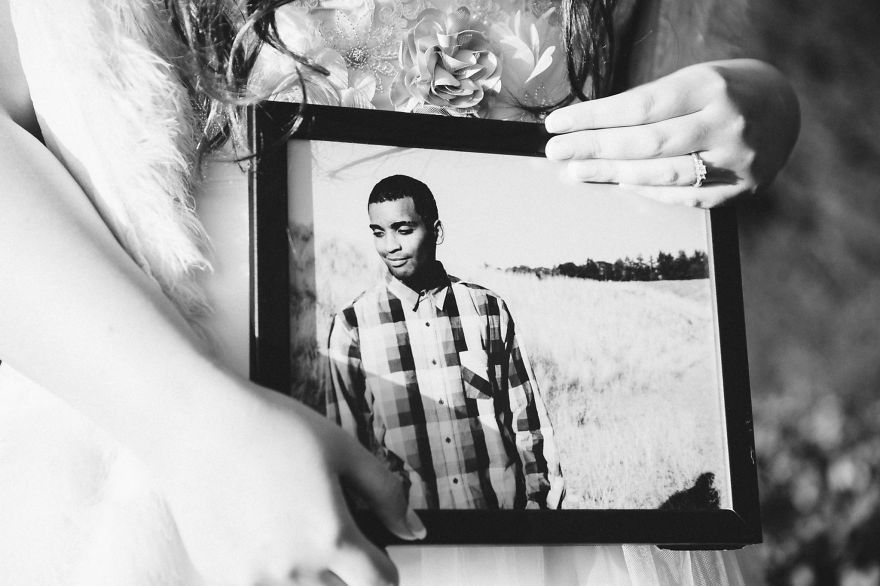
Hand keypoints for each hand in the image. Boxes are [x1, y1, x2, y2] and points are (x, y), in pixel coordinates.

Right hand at [157, 384, 425, 585]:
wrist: (198, 426)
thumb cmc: (271, 429)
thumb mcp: (344, 450)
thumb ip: (387, 494)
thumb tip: (414, 529)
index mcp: (331, 537)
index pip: (380, 583)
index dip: (386, 571)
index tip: (377, 560)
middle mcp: (294, 569)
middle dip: (347, 576)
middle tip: (334, 546)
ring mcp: (253, 579)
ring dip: (310, 579)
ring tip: (299, 540)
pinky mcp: (221, 578)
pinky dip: (271, 576)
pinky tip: (265, 540)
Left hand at [544, 59, 799, 206]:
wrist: (785, 107)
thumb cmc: (724, 89)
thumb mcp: (693, 80)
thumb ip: (651, 104)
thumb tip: (591, 129)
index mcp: (710, 87)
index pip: (638, 107)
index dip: (592, 118)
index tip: (556, 124)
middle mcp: (726, 123)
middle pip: (645, 143)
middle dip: (593, 149)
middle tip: (556, 153)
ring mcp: (737, 160)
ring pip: (662, 174)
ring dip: (613, 174)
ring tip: (577, 172)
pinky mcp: (741, 188)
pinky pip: (685, 196)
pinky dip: (649, 191)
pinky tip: (622, 184)